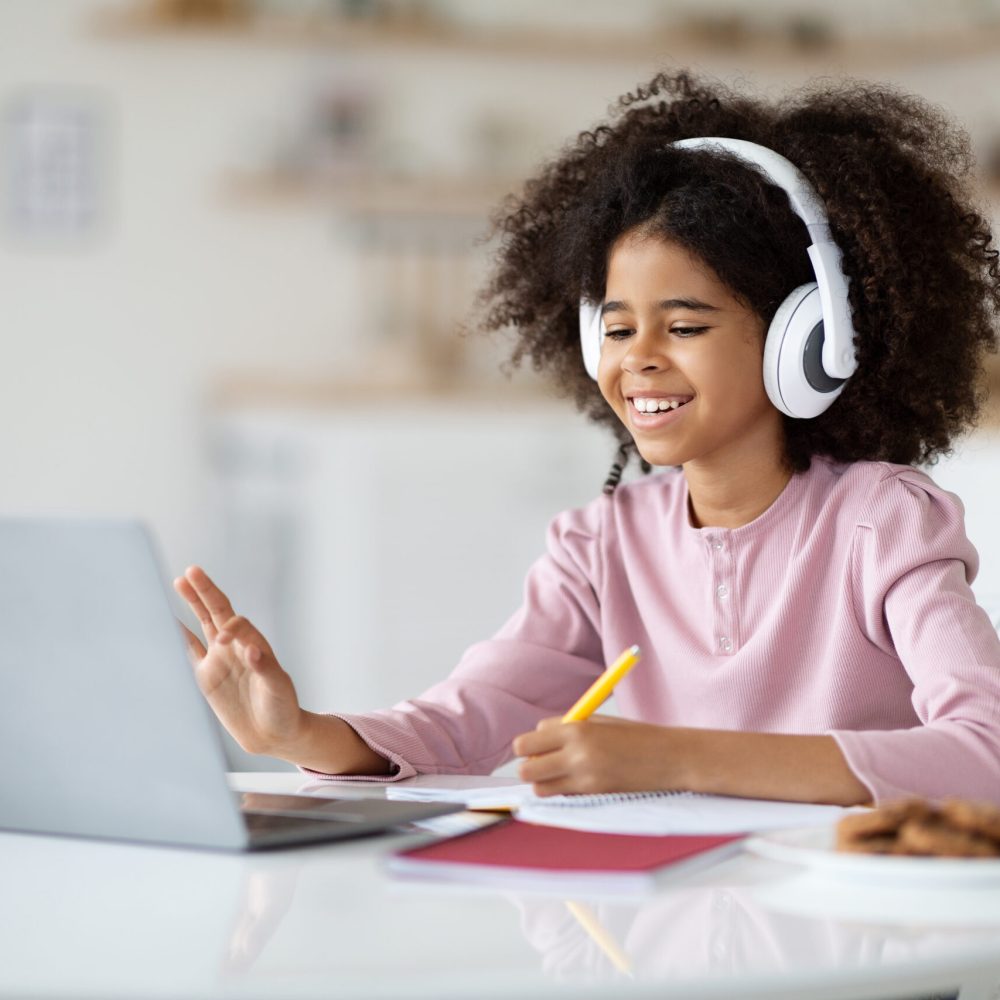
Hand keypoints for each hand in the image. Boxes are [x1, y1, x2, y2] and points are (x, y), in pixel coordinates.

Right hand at [173, 566, 303, 757]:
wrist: (273, 735)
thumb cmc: (282, 709)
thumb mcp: (278, 688)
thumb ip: (266, 669)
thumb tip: (252, 650)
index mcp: (254, 645)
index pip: (237, 623)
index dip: (230, 627)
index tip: (223, 640)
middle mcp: (235, 647)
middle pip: (218, 612)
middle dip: (205, 592)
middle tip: (191, 571)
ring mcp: (219, 659)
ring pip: (202, 624)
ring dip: (192, 604)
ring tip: (180, 581)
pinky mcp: (206, 677)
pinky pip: (189, 650)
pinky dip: (178, 636)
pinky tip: (167, 621)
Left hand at [512, 716, 682, 796]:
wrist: (671, 757)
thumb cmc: (636, 736)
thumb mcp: (599, 722)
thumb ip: (567, 728)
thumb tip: (537, 739)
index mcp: (576, 729)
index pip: (527, 741)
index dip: (530, 744)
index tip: (539, 745)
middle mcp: (576, 754)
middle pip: (526, 768)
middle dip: (531, 766)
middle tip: (546, 761)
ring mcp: (585, 778)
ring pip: (540, 788)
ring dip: (545, 781)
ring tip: (562, 773)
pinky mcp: (595, 795)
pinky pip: (563, 796)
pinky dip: (564, 791)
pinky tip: (582, 781)